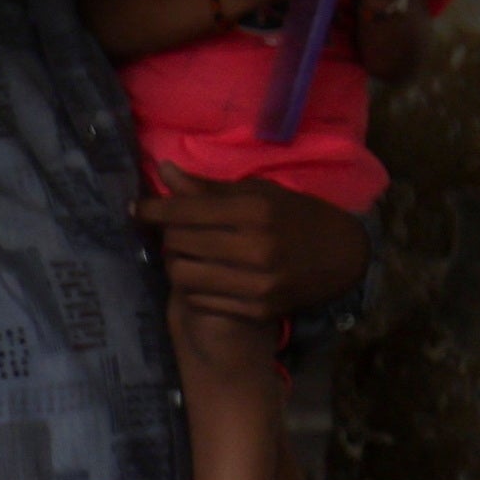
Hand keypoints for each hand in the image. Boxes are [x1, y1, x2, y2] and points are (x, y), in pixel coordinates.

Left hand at [133, 177, 367, 328]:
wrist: (343, 258)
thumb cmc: (297, 217)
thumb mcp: (260, 193)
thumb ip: (209, 189)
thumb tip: (164, 170)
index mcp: (254, 211)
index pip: (185, 211)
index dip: (153, 209)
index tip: (137, 208)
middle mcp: (254, 248)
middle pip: (179, 242)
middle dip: (166, 234)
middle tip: (169, 230)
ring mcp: (255, 284)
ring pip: (182, 275)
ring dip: (174, 262)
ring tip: (183, 253)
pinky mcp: (256, 310)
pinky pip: (200, 299)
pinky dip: (192, 286)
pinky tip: (201, 274)